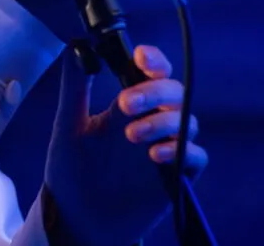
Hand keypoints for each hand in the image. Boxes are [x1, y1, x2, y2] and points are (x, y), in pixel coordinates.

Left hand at [43, 45, 208, 245]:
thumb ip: (75, 87)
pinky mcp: (175, 177)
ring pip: (186, 121)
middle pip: (172, 92)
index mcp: (127, 106)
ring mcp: (165, 148)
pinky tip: (155, 155)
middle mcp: (150, 121)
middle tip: (124, 103)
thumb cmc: (72, 170)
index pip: (150, 73)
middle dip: (154, 92)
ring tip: (131, 135)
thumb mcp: (69, 125)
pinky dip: (181, 151)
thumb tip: (76, 46)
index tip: (140, 57)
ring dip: (163, 121)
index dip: (153, 60)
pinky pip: (195, 156)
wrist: (77, 217)